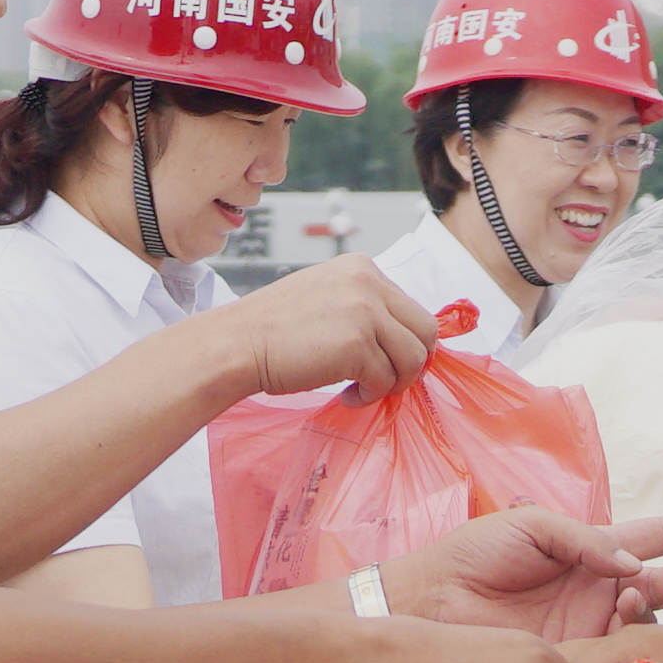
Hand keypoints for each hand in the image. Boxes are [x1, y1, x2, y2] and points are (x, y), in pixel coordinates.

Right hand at [215, 258, 428, 401]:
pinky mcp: (356, 344)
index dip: (405, 342)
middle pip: (425, 331)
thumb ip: (364, 306)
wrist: (237, 343)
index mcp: (362, 268)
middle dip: (412, 363)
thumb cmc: (275, 329)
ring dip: (393, 382)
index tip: (386, 361)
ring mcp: (364, 312)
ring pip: (413, 359)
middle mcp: (368, 282)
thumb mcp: (327, 296)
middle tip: (386, 380)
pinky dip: (371, 395)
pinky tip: (347, 395)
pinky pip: (386, 380)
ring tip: (363, 389)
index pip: (412, 308)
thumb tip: (402, 339)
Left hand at [395, 500, 662, 642]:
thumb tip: (632, 565)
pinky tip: (627, 654)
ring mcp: (590, 630)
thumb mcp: (531, 527)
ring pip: (643, 627)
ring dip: (649, 615)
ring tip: (630, 606)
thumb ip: (585, 540)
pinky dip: (629, 660)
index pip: (658, 539)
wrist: (429, 603)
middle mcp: (598, 592)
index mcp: (592, 552)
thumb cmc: (473, 556)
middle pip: (659, 586)